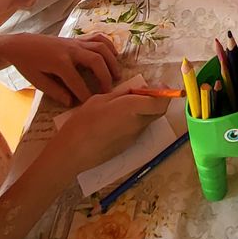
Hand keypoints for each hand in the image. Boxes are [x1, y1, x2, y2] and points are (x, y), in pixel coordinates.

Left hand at [0, 33, 121, 106]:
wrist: (22, 45)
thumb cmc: (28, 65)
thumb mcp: (37, 81)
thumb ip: (55, 92)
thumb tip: (71, 102)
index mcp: (58, 62)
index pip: (77, 81)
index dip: (86, 94)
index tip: (92, 104)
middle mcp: (70, 50)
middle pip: (95, 60)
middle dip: (105, 76)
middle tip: (109, 91)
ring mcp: (75, 42)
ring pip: (100, 47)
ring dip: (111, 61)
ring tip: (117, 75)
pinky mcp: (77, 38)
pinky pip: (97, 37)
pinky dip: (109, 45)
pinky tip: (114, 55)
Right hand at [49, 85, 168, 173]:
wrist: (73, 152)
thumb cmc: (84, 122)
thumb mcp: (100, 99)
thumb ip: (121, 95)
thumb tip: (135, 92)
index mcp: (132, 108)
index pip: (160, 102)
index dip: (164, 94)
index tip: (158, 86)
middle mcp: (138, 123)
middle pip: (158, 112)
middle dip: (156, 101)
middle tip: (143, 93)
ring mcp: (134, 136)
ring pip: (148, 120)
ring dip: (145, 111)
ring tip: (127, 105)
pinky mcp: (128, 145)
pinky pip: (138, 129)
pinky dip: (136, 121)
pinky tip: (119, 119)